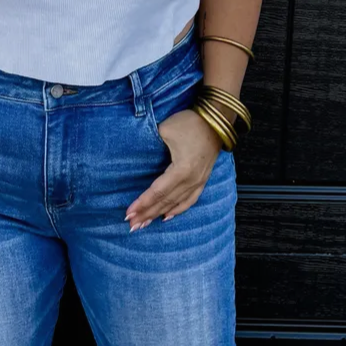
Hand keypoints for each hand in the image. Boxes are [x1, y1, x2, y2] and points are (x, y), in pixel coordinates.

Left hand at [125, 107, 222, 230]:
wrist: (216, 120)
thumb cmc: (190, 123)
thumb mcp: (165, 130)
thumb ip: (151, 145)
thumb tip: (138, 156)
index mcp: (182, 170)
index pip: (157, 191)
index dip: (142, 203)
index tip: (128, 213)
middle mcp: (191, 180)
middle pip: (165, 202)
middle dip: (147, 214)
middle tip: (131, 225)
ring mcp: (198, 182)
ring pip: (176, 204)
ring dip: (158, 214)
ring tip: (144, 225)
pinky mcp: (202, 179)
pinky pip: (189, 200)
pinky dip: (177, 210)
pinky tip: (167, 217)